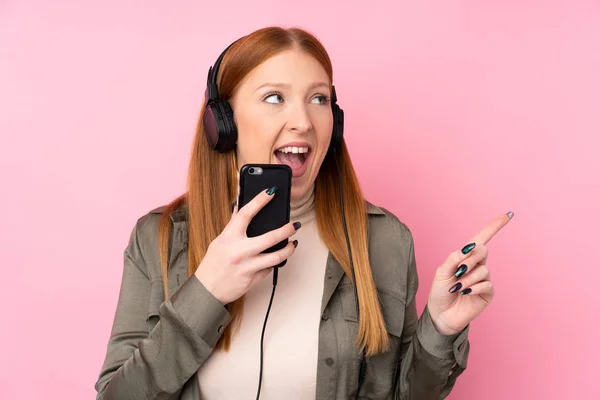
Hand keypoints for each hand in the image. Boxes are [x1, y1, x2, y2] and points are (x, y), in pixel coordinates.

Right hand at [194, 186, 299, 304]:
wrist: (207, 290)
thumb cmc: (212, 264)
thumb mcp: (220, 241)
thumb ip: (232, 225)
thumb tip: (240, 205)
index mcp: (230, 238)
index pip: (246, 213)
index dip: (260, 200)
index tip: (272, 192)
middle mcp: (240, 251)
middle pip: (271, 237)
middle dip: (287, 229)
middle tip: (294, 225)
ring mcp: (248, 266)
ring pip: (277, 256)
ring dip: (289, 249)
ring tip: (294, 243)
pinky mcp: (254, 279)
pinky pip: (270, 269)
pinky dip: (275, 262)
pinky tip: (277, 257)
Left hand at [427, 212, 513, 334]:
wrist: (440, 314)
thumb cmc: (440, 292)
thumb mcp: (442, 272)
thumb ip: (454, 258)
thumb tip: (469, 247)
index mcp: (465, 257)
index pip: (481, 239)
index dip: (494, 226)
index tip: (508, 214)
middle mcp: (477, 266)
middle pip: (482, 250)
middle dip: (469, 259)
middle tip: (458, 271)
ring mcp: (483, 279)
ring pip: (483, 270)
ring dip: (468, 278)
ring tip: (458, 287)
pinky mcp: (487, 293)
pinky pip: (486, 284)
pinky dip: (474, 287)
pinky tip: (465, 293)